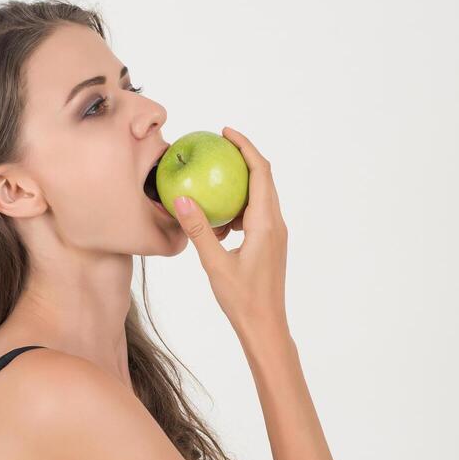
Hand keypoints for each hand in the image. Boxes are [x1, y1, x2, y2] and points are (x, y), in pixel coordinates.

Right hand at [173, 126, 288, 334]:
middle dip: (243, 158)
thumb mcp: (214, 263)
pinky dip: (238, 209)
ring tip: (213, 184)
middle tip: (218, 147)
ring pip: (260, 197)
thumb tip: (182, 198)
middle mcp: (276, 224)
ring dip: (239, 186)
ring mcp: (275, 235)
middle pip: (264, 178)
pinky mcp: (271, 245)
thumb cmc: (242, 300)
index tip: (226, 133)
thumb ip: (198, 229)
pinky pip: (257, 215)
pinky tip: (218, 222)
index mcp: (266, 223)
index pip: (260, 172)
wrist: (266, 327)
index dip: (245, 147)